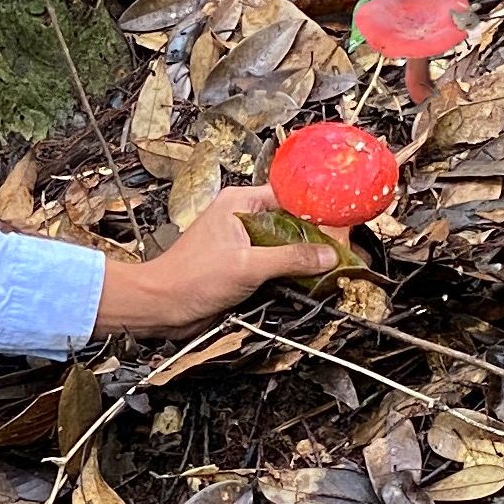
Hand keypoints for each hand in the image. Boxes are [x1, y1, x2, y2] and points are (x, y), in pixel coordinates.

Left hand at [93, 185, 344, 334]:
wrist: (160, 307)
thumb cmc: (188, 279)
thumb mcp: (247, 266)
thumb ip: (290, 259)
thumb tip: (327, 256)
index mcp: (239, 203)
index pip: (289, 196)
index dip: (317, 209)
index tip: (343, 220)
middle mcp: (241, 218)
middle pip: (291, 222)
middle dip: (317, 238)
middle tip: (343, 251)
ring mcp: (241, 243)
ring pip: (284, 245)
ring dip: (304, 258)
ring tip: (333, 266)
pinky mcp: (241, 265)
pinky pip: (274, 263)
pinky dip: (291, 272)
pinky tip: (309, 281)